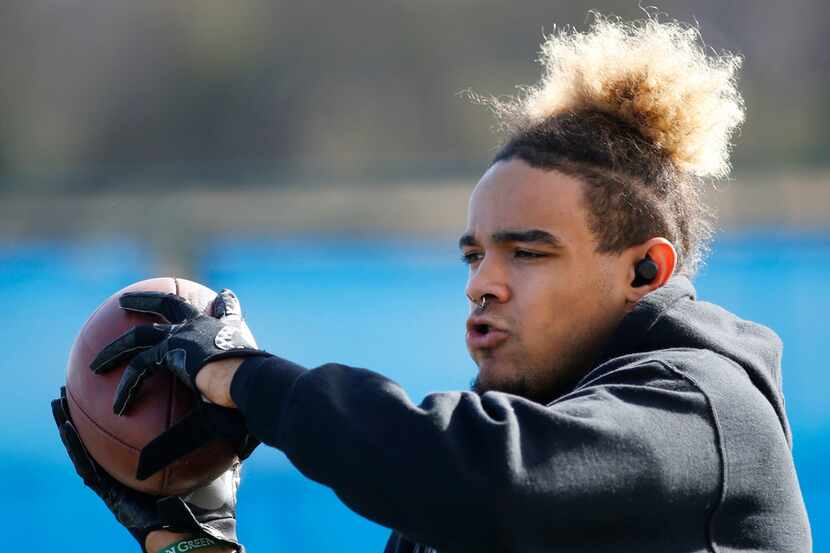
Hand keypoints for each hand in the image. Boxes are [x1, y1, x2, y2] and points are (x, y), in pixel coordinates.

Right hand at [51, 387, 242, 551]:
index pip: (136, 433)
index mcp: (152, 465)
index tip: (116, 386)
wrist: (202, 533)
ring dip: (72, 428)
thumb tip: (228, 408)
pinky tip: (68, 428)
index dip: (124, 412)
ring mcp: (119, 484)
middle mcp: (131, 472)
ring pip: (90, 450)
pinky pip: (91, 470)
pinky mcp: (112, 497)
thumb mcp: (215, 461)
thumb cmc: (212, 503)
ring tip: (59, 402)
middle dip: (91, 415)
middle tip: (76, 386)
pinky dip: (77, 449)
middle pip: (107, 438)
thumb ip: (217, 440)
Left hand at [89, 288, 268, 415]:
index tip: (221, 297)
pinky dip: (129, 389)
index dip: (218, 304)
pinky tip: (119, 408)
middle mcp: (201, 326)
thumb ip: (231, 408)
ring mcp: (184, 334)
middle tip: (125, 302)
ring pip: (140, 336)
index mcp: (222, 331)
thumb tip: (236, 458)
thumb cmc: (254, 389)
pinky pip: (140, 369)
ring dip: (115, 349)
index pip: (222, 311)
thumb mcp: (245, 390)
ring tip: (96, 365)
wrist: (251, 380)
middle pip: (168, 304)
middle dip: (145, 300)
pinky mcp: (170, 350)